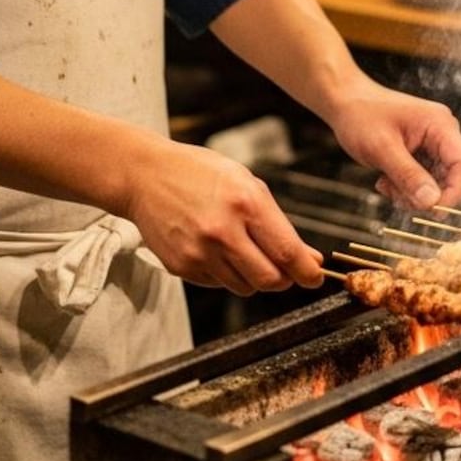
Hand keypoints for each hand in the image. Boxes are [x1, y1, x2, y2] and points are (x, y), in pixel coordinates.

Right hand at [125, 137, 323, 295]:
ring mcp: (199, 252)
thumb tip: (310, 258)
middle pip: (270, 279)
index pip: (287, 252)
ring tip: (241, 248)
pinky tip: (215, 248)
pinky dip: (226, 273)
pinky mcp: (182, 266)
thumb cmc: (199, 173)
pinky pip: (218, 284)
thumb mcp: (245, 183)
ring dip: (253, 275)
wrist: (145, 175)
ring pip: (245, 287)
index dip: (308, 272)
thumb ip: (278, 223)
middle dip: (284, 279)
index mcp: (245, 202)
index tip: (315, 277)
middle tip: (284, 268)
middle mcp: (222, 230)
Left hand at [324, 78, 460, 212]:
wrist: (344, 102)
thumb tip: (432, 203)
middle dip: (426, 195)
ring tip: (385, 185)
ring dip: (412, 193)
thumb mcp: (382, 148)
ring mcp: (432, 144)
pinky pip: (423, 181)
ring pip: (435, 184)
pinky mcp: (421, 153)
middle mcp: (442, 134)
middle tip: (397, 197)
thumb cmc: (361, 115)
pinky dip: (405, 188)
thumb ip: (408, 175)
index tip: (433, 212)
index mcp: (440, 125)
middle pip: (451, 177)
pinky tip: (384, 181)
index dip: (455, 192)